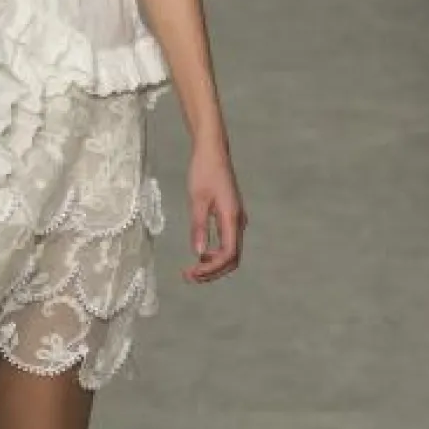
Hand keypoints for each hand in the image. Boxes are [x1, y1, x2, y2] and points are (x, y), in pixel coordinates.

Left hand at [183, 138, 246, 284]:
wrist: (213, 151)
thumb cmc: (204, 171)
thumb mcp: (197, 199)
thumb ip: (198, 226)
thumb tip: (197, 252)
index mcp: (232, 217)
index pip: (228, 254)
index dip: (211, 268)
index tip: (192, 271)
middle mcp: (238, 221)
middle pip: (232, 258)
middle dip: (212, 271)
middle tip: (189, 277)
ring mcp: (236, 219)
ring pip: (230, 252)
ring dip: (213, 265)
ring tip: (192, 269)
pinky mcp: (230, 216)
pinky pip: (227, 242)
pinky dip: (215, 254)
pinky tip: (200, 254)